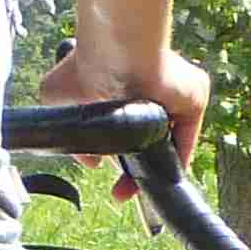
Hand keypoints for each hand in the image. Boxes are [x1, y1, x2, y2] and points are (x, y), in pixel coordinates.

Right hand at [34, 40, 210, 195]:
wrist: (116, 57)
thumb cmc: (85, 67)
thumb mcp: (57, 96)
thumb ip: (68, 125)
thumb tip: (89, 159)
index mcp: (119, 92)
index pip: (120, 129)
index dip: (111, 154)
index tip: (101, 170)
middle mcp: (146, 96)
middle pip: (142, 140)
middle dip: (130, 169)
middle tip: (120, 192)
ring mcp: (171, 99)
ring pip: (164, 141)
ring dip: (151, 165)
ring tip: (133, 188)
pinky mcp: (193, 103)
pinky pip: (187, 138)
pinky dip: (177, 158)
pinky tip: (161, 175)